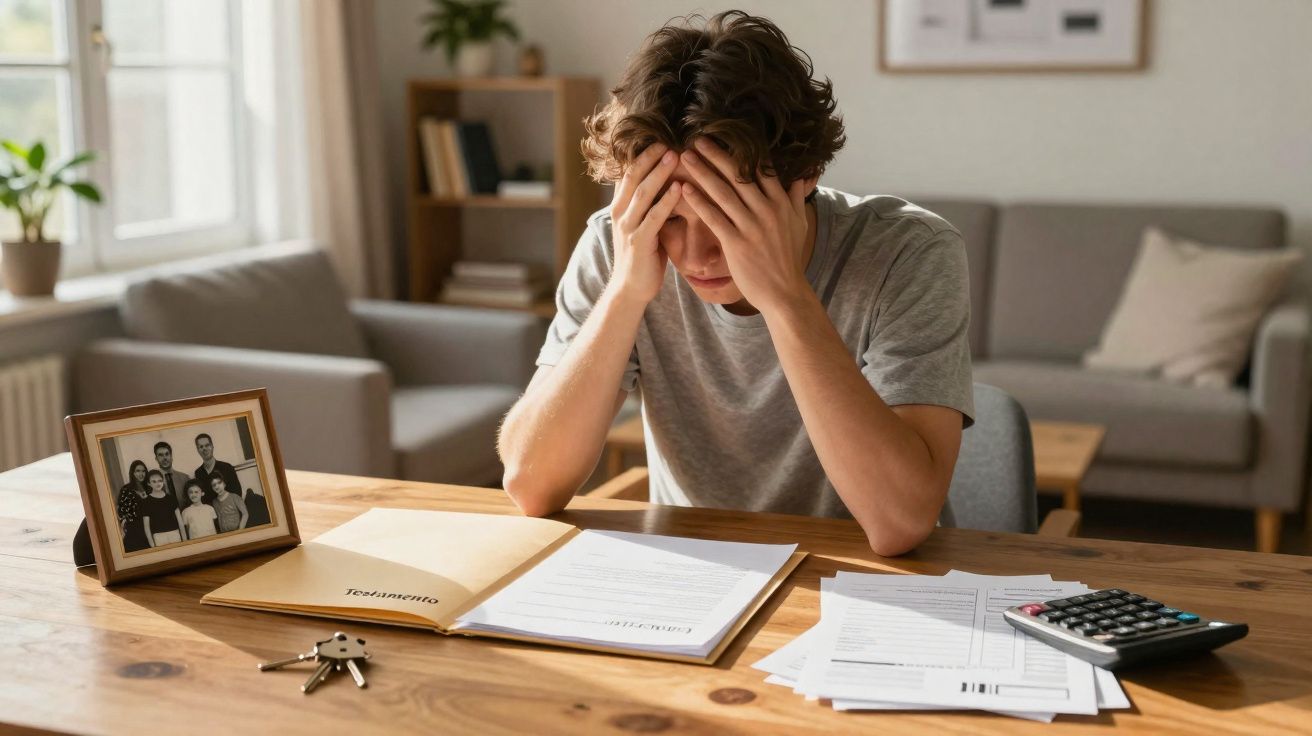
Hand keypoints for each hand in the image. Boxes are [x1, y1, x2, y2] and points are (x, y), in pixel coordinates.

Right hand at [607, 143, 681, 304]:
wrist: (631, 288)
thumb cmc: (642, 255)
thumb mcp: (642, 224)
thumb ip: (648, 204)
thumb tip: (665, 181)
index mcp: (620, 207)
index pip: (628, 173)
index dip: (642, 154)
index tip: (660, 137)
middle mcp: (620, 213)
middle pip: (633, 176)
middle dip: (650, 157)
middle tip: (668, 139)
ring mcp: (628, 227)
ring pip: (643, 193)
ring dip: (659, 172)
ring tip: (675, 155)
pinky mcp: (639, 242)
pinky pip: (654, 216)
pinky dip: (667, 200)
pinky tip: (679, 188)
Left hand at [680, 137, 815, 313]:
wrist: (785, 292)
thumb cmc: (789, 259)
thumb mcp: (799, 224)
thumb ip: (797, 197)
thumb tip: (805, 174)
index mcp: (782, 202)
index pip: (761, 167)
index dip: (742, 150)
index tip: (725, 137)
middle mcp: (767, 210)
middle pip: (738, 174)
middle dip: (716, 154)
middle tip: (697, 139)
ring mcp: (752, 226)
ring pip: (723, 192)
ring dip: (702, 172)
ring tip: (685, 158)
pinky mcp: (737, 243)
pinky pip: (714, 217)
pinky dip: (698, 201)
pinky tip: (684, 189)